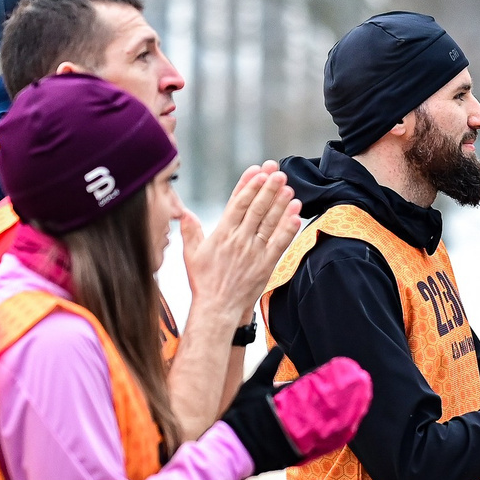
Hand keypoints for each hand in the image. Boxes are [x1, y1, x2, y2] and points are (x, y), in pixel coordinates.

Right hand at [184, 164, 299, 327]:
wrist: (217, 307)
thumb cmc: (204, 281)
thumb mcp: (191, 254)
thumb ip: (190, 230)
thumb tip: (183, 212)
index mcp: (222, 233)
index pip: (238, 203)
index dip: (249, 185)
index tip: (258, 171)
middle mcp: (239, 239)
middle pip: (257, 208)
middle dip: (268, 188)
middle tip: (278, 172)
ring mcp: (254, 252)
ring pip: (270, 222)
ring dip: (280, 204)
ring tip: (288, 188)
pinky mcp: (266, 265)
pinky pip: (279, 243)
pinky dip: (288, 229)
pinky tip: (296, 215)